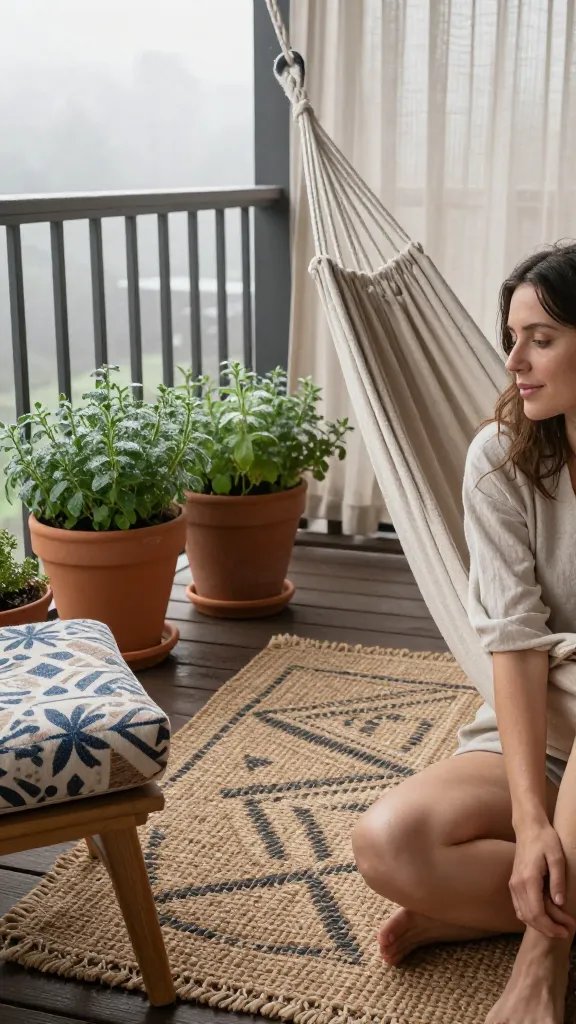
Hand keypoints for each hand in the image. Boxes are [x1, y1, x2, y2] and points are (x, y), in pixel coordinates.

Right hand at [510, 821, 575, 938]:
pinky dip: (531, 917)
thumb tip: (560, 903)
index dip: (551, 927)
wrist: (528, 828)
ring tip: (557, 926)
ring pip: (523, 915)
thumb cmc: (545, 840)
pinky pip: (519, 907)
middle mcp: (517, 884)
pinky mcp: (513, 883)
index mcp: (528, 879)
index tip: (566, 931)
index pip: (537, 913)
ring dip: (539, 925)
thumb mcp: (557, 858)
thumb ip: (558, 881)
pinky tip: (544, 917)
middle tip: (565, 932)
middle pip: (529, 918)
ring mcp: (513, 884)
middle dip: (547, 930)